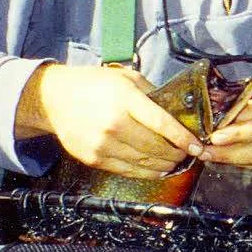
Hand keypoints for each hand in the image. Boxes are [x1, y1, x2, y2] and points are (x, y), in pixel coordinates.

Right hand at [15, 64, 203, 178]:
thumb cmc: (94, 85)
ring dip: (165, 165)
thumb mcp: (125, 78)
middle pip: (156, 147)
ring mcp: (103, 144)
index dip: (183, 138)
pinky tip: (158, 169)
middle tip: (188, 152)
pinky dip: (147, 173)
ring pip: (144, 163)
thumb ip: (151, 94)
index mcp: (125, 100)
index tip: (198, 146)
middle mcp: (114, 124)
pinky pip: (128, 171)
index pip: (162, 123)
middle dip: (177, 153)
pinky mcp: (94, 159)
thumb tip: (176, 111)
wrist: (54, 99)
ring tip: (176, 161)